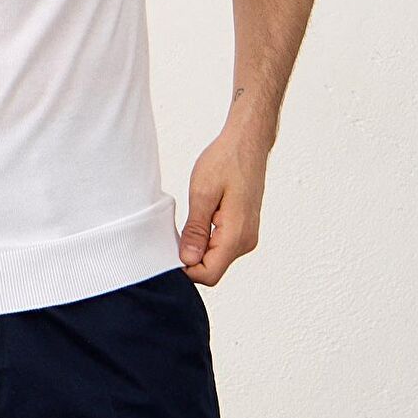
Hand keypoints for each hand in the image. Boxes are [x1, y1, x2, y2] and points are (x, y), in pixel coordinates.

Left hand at [178, 122, 268, 285]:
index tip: (170, 248)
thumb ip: (196, 230)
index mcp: (236, 236)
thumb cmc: (226, 161)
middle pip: (212, 269)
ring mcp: (247, 236)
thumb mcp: (202, 193)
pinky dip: (206, 239)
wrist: (247, 143)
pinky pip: (221, 246)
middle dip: (190, 257)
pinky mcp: (244, 229)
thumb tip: (188, 260)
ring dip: (198, 246)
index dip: (186, 268)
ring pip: (216, 258)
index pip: (209, 275)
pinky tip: (201, 216)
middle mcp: (246, 242)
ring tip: (191, 217)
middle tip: (176, 230)